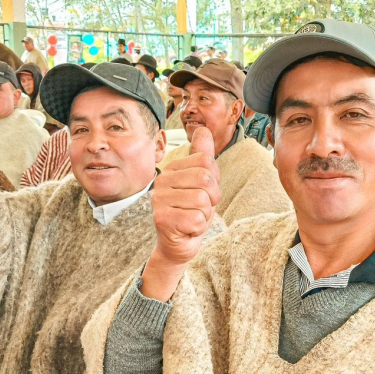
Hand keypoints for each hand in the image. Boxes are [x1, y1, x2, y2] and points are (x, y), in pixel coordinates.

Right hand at [142, 127, 220, 300]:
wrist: (178, 244)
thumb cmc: (191, 212)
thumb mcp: (202, 183)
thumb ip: (203, 157)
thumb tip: (204, 129)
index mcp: (173, 168)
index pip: (207, 162)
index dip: (215, 181)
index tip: (205, 194)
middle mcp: (162, 181)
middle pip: (206, 180)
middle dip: (212, 199)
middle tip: (200, 209)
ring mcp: (159, 200)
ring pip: (202, 201)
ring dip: (205, 215)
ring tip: (192, 219)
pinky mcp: (162, 219)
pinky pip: (196, 218)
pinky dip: (198, 228)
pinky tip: (187, 229)